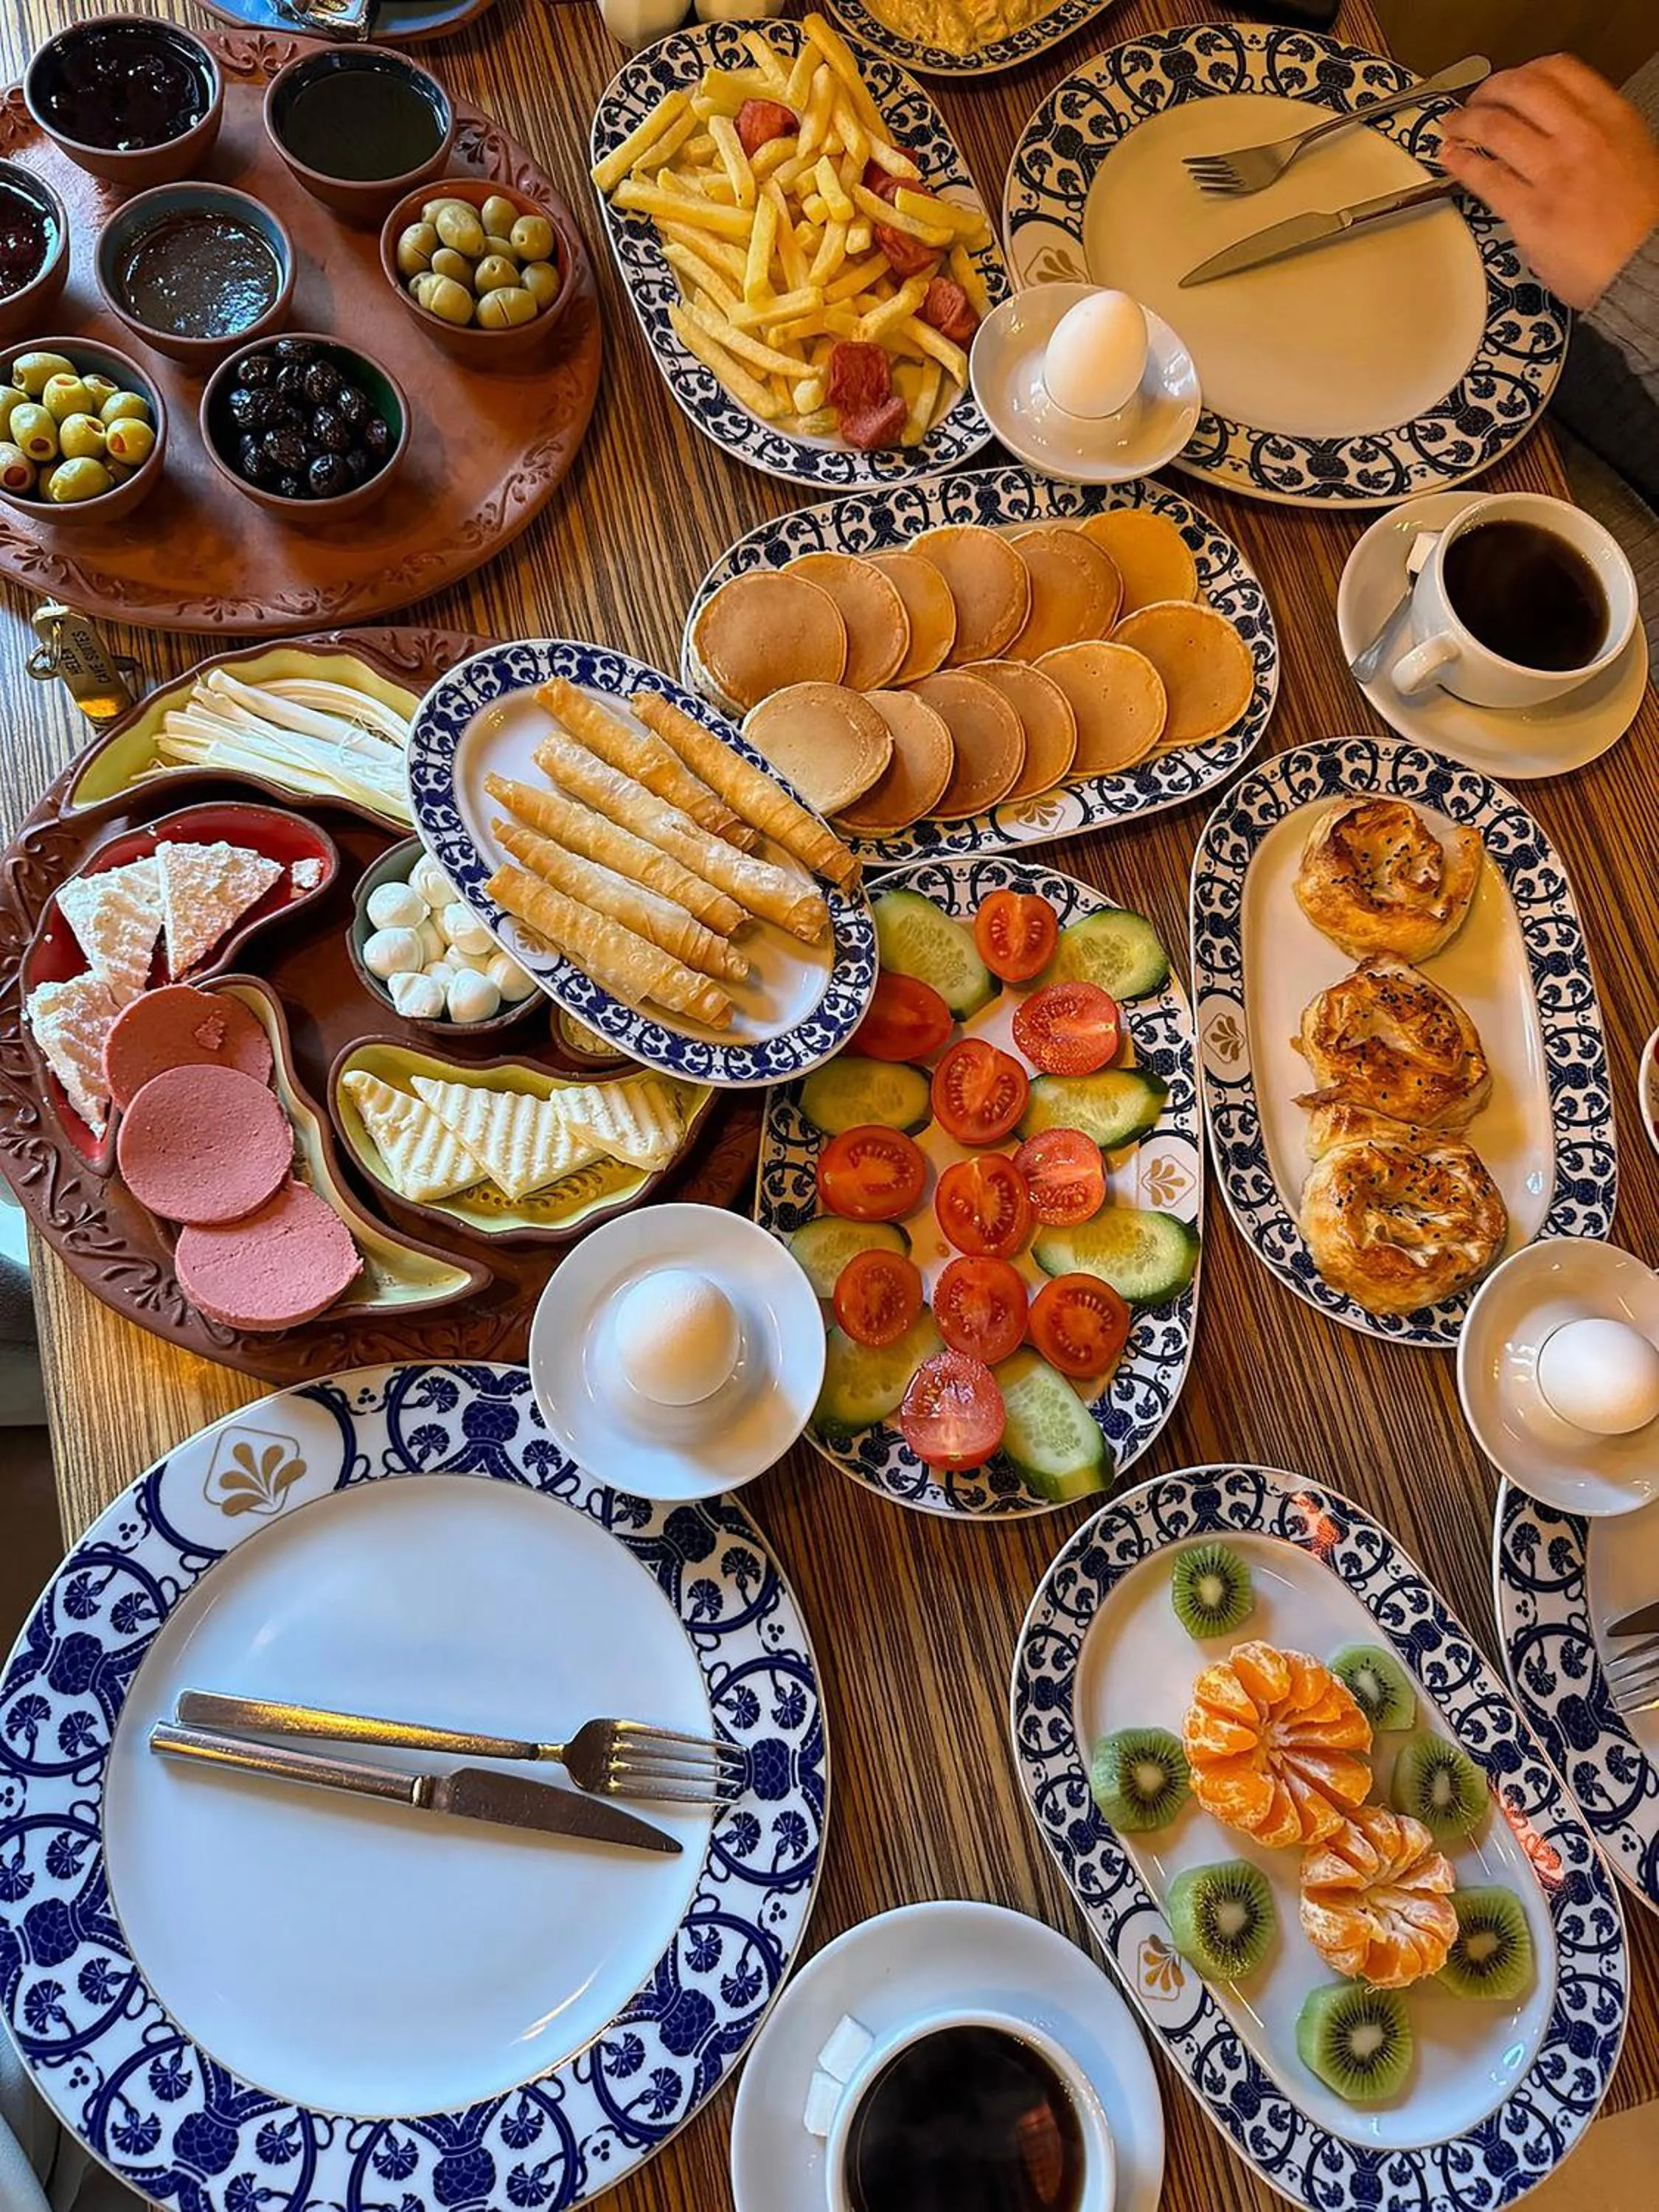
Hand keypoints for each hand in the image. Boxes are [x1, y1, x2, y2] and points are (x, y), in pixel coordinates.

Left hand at [1438, 53, 1658, 307]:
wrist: (1646, 266)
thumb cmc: (1642, 223)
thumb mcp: (1631, 154)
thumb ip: (1595, 136)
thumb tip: (1558, 131)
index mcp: (1610, 117)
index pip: (1558, 70)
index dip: (1524, 72)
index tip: (1509, 83)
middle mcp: (1580, 136)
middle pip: (1521, 90)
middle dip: (1490, 91)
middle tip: (1476, 102)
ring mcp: (1552, 173)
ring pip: (1495, 128)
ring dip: (1466, 122)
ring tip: (1454, 126)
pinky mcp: (1530, 212)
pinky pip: (1485, 177)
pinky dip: (1460, 162)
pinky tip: (1451, 157)